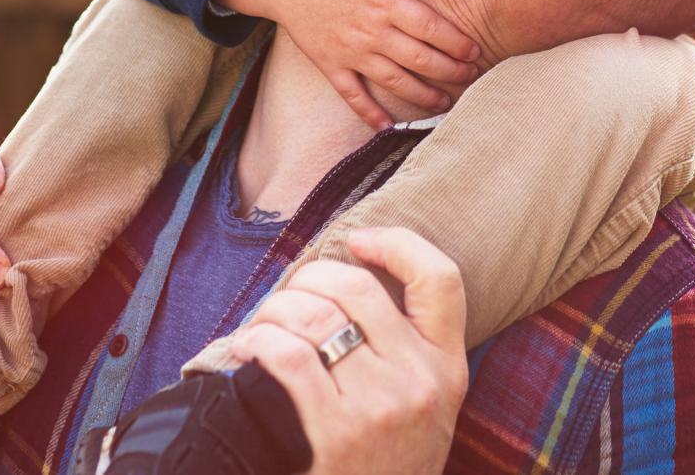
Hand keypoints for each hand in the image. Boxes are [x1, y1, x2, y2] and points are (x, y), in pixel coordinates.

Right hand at [215, 0, 480, 131]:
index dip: (455, 42)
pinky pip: (353, 95)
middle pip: (419, 59)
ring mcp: (350, 53)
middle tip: (473, 79)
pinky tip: (388, 128)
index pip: (429, 27)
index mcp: (382, 2)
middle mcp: (370, 33)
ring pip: (394, 82)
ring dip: (423, 96)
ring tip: (446, 104)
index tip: (475, 51)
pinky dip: (370, 113)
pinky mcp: (331, 65)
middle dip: (450, 72)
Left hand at [222, 229, 467, 474]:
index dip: (398, 244)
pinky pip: (287, 358)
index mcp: (448, 368)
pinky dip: (256, 342)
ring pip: (315, 317)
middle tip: (286, 296)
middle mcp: (420, 381)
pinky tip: (246, 349)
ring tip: (259, 326)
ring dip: (273, 310)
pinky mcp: (335, 433)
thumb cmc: (387, 464)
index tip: (359, 242)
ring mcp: (379, 407)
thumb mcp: (423, 409)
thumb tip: (345, 282)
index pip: (441, 279)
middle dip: (308, 278)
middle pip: (357, 288)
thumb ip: (406, 354)